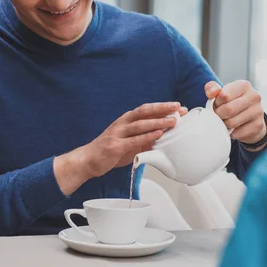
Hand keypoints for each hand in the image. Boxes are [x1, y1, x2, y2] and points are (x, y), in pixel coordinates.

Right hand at [54, 102, 185, 194]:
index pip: (146, 109)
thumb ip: (144, 139)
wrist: (87, 160)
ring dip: (158, 122)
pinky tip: (158, 134)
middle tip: (179, 108)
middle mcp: (122, 123)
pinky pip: (133, 140)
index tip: (177, 106)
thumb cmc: (109, 150)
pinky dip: (147, 137)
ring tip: (172, 121)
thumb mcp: (129, 143)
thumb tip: (162, 138)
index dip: (162, 107)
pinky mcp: (115, 146)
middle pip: (144, 112)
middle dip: (163, 109)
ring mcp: (117, 134)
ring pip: (140, 124)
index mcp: (126, 120)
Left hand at [205, 81, 266, 149]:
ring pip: (232, 122)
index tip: (217, 105)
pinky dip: (231, 132)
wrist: (250, 117)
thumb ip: (212, 88)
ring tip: (225, 120)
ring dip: (224, 124)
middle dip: (218, 114)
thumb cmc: (232, 102)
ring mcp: (258, 111)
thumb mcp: (221, 92)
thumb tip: (212, 93)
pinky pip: (237, 133)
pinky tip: (233, 128)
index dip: (216, 103)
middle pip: (228, 109)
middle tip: (218, 115)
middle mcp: (254, 96)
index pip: (224, 96)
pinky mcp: (258, 125)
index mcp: (244, 85)